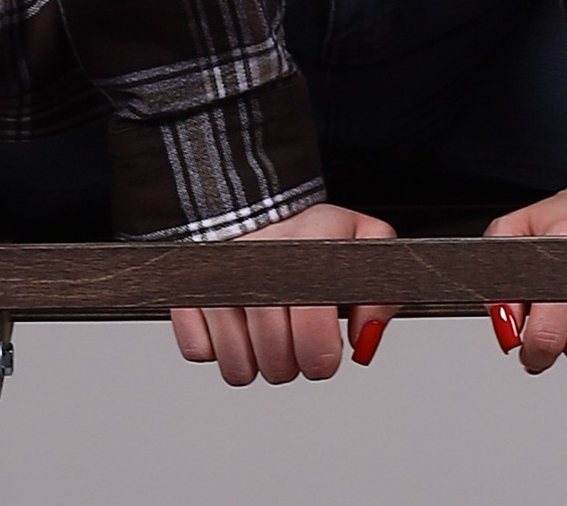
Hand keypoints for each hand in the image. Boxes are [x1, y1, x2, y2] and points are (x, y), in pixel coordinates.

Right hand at [169, 200, 397, 384]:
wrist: (250, 199)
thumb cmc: (310, 234)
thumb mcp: (361, 243)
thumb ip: (380, 291)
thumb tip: (365, 340)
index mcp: (309, 242)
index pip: (312, 335)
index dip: (321, 355)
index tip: (327, 350)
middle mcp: (259, 255)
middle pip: (276, 362)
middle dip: (293, 362)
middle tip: (296, 335)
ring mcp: (218, 273)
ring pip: (238, 367)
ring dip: (256, 361)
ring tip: (266, 328)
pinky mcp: (186, 288)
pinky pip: (199, 352)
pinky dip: (216, 347)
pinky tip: (233, 319)